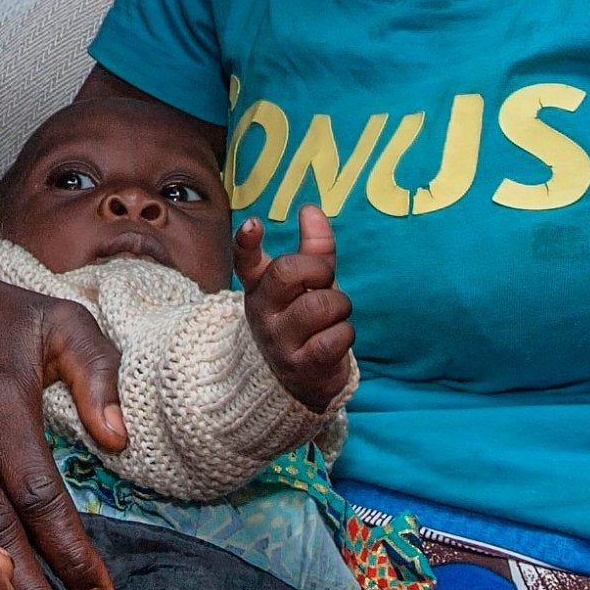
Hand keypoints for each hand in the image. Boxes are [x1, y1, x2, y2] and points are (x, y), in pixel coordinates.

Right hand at [238, 208, 353, 410]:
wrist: (298, 381)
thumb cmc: (303, 321)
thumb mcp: (306, 283)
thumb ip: (312, 248)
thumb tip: (311, 209)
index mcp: (259, 287)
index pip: (245, 261)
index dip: (247, 242)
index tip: (253, 224)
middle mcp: (262, 312)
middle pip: (287, 272)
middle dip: (318, 270)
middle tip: (325, 281)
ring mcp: (279, 341)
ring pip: (319, 305)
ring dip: (339, 306)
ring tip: (335, 315)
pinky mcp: (301, 365)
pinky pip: (334, 338)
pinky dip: (345, 333)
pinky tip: (337, 338)